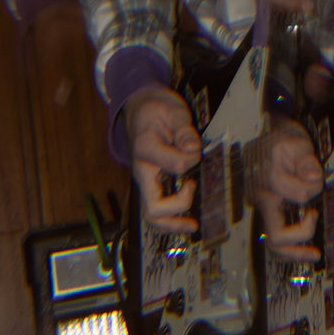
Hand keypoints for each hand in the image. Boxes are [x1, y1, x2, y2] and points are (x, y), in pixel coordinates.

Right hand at [124, 84, 201, 231]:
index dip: (191, 158)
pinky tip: (185, 222)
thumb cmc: (155, 109)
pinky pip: (157, 210)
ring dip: (173, 224)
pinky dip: (171, 221)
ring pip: (152, 216)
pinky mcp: (151, 184)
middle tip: (192, 187)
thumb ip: (183, 129)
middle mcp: (142, 170)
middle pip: (153, 207)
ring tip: (192, 225)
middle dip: (178, 206)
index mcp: (146, 148)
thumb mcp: (172, 110)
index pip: (174, 164)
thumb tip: (193, 149)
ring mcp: (146, 181)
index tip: (195, 147)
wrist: (138, 109)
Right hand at [256, 117, 323, 263]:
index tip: (315, 178)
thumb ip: (307, 161)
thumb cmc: (283, 143)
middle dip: (301, 237)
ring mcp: (261, 208)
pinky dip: (290, 246)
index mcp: (271, 178)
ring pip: (272, 243)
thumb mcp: (297, 143)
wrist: (265, 142)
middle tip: (315, 223)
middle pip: (276, 236)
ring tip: (313, 254)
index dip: (314, 188)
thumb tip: (314, 178)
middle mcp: (262, 198)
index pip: (299, 195)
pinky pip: (274, 235)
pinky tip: (303, 249)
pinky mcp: (265, 212)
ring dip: (294, 252)